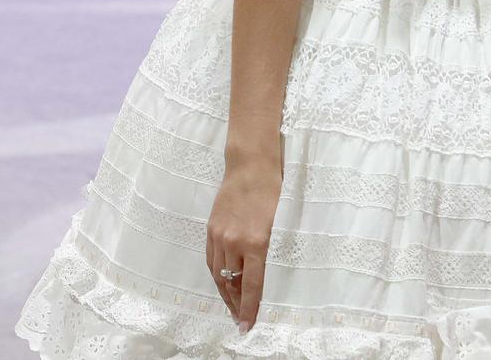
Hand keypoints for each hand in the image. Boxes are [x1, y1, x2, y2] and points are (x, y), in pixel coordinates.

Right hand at [206, 157, 280, 332]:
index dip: (249, 308)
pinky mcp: (211, 229)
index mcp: (255, 242)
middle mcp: (234, 242)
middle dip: (236, 305)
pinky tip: (222, 282)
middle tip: (241, 320)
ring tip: (233, 306)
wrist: (250, 166)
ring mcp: (219, 235)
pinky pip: (211, 259)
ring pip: (218, 274)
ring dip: (225, 293)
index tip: (247, 325)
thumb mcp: (279, 223)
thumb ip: (268, 251)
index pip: (251, 285)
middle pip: (231, 283)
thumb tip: (264, 276)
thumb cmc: (272, 191)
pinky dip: (216, 274)